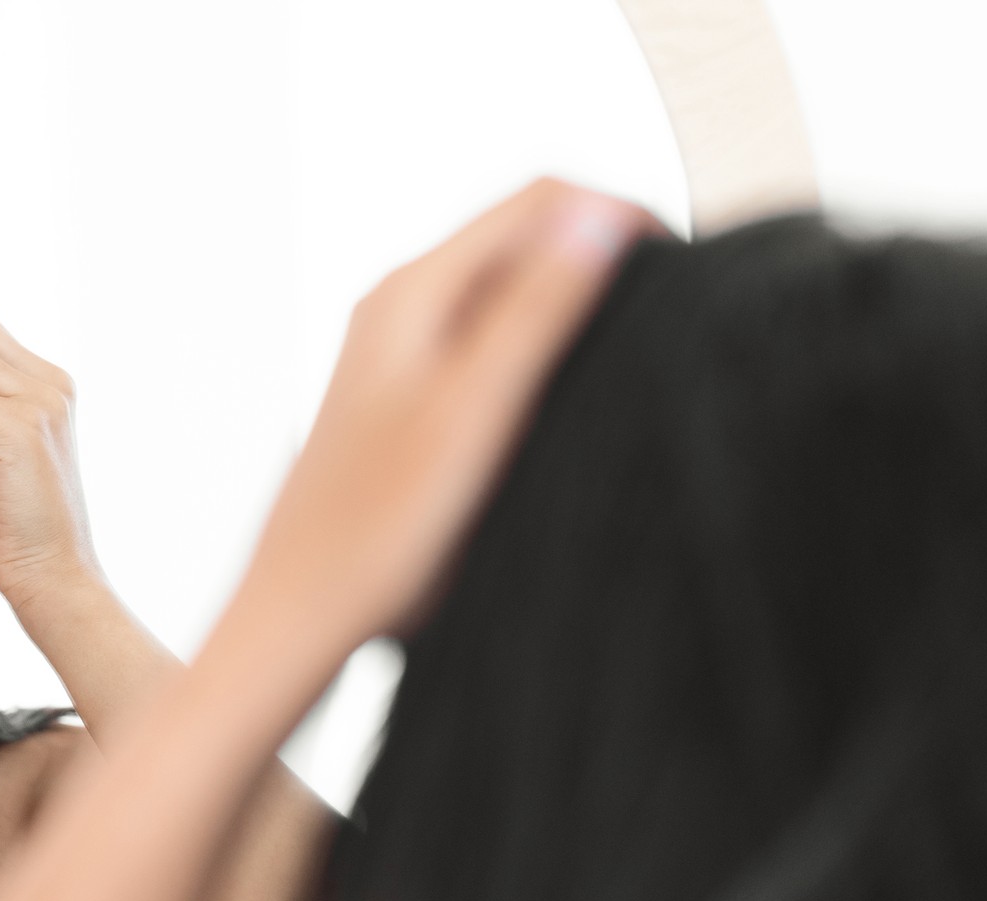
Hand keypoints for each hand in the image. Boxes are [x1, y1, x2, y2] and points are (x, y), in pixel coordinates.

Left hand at [219, 178, 661, 690]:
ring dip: (578, 302)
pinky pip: (492, 342)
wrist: (302, 613)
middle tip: (673, 313)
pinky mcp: (412, 399)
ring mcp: (403, 352)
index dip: (622, 216)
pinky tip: (575, 398)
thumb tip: (599, 218)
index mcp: (412, 291)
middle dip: (606, 254)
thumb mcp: (471, 413)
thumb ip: (533, 312)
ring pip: (513, 290)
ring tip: (635, 354)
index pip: (541, 200)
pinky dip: (544, 349)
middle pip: (528, 236)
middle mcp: (402, 307)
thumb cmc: (374, 531)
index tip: (684, 272)